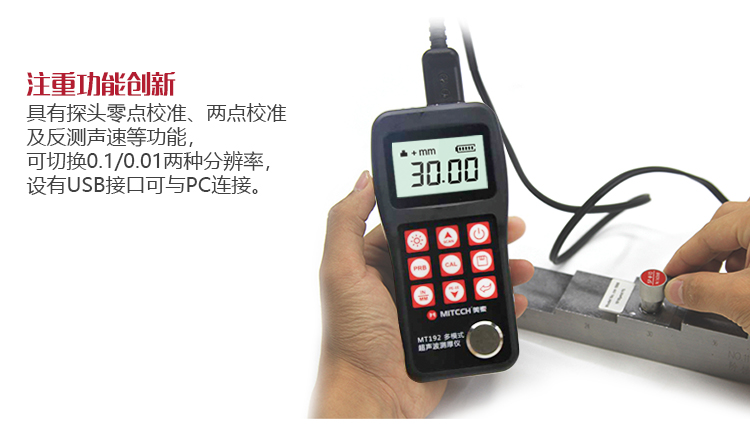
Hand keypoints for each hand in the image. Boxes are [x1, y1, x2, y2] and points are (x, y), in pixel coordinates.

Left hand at [310, 171, 534, 417]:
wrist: (374, 393)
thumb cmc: (351, 339)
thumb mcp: (340, 272)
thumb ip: (347, 222)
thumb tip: (363, 181)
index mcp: (378, 259)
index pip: (418, 224)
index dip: (447, 211)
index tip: (472, 201)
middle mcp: (405, 278)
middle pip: (452, 246)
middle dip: (482, 237)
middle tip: (509, 229)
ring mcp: (429, 303)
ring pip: (471, 275)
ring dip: (498, 267)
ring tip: (517, 264)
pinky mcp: (448, 327)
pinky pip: (480, 308)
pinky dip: (500, 301)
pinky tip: (511, 296)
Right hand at [663, 200, 749, 332]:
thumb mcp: (744, 300)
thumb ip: (702, 292)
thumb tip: (677, 288)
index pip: (708, 234)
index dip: (682, 259)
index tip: (667, 278)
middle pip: (726, 226)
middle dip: (704, 255)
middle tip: (690, 282)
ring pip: (747, 234)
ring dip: (729, 260)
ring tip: (723, 289)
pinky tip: (748, 287)